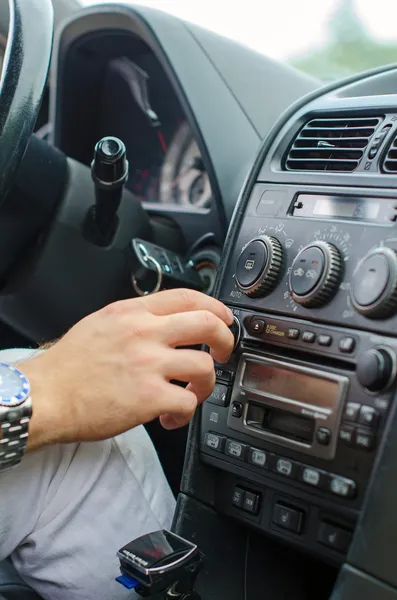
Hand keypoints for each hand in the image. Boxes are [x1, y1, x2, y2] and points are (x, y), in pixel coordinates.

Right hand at [21, 289, 234, 449]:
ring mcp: (149, 365)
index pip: (187, 296)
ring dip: (205, 385)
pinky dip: (185, 414)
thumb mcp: (101, 323)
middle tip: (222, 353)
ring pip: (205, 367)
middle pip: (208, 324)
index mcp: (132, 312)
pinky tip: (170, 417)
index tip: (223, 318)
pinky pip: (188, 403)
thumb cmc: (69, 365)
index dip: (215, 306)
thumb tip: (164, 322)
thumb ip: (135, 318)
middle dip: (225, 340)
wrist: (46, 396)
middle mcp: (144, 333)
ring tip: (190, 394)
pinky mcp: (149, 397)